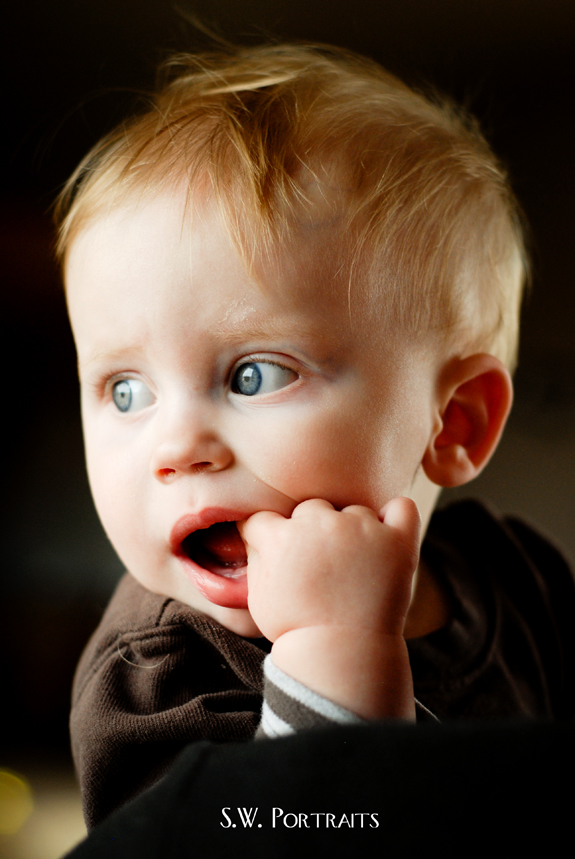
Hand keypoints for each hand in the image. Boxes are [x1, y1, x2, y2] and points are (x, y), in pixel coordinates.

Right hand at [238, 497, 419, 643]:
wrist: (342, 655)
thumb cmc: (297, 629)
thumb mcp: (258, 594)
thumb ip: (257, 553)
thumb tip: (260, 530)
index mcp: (280, 535)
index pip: (267, 518)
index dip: (271, 538)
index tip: (283, 559)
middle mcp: (319, 523)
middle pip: (311, 508)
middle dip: (312, 532)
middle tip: (321, 569)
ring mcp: (361, 528)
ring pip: (353, 510)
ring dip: (351, 530)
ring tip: (353, 571)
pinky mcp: (396, 540)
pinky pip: (401, 508)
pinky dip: (395, 516)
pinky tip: (386, 535)